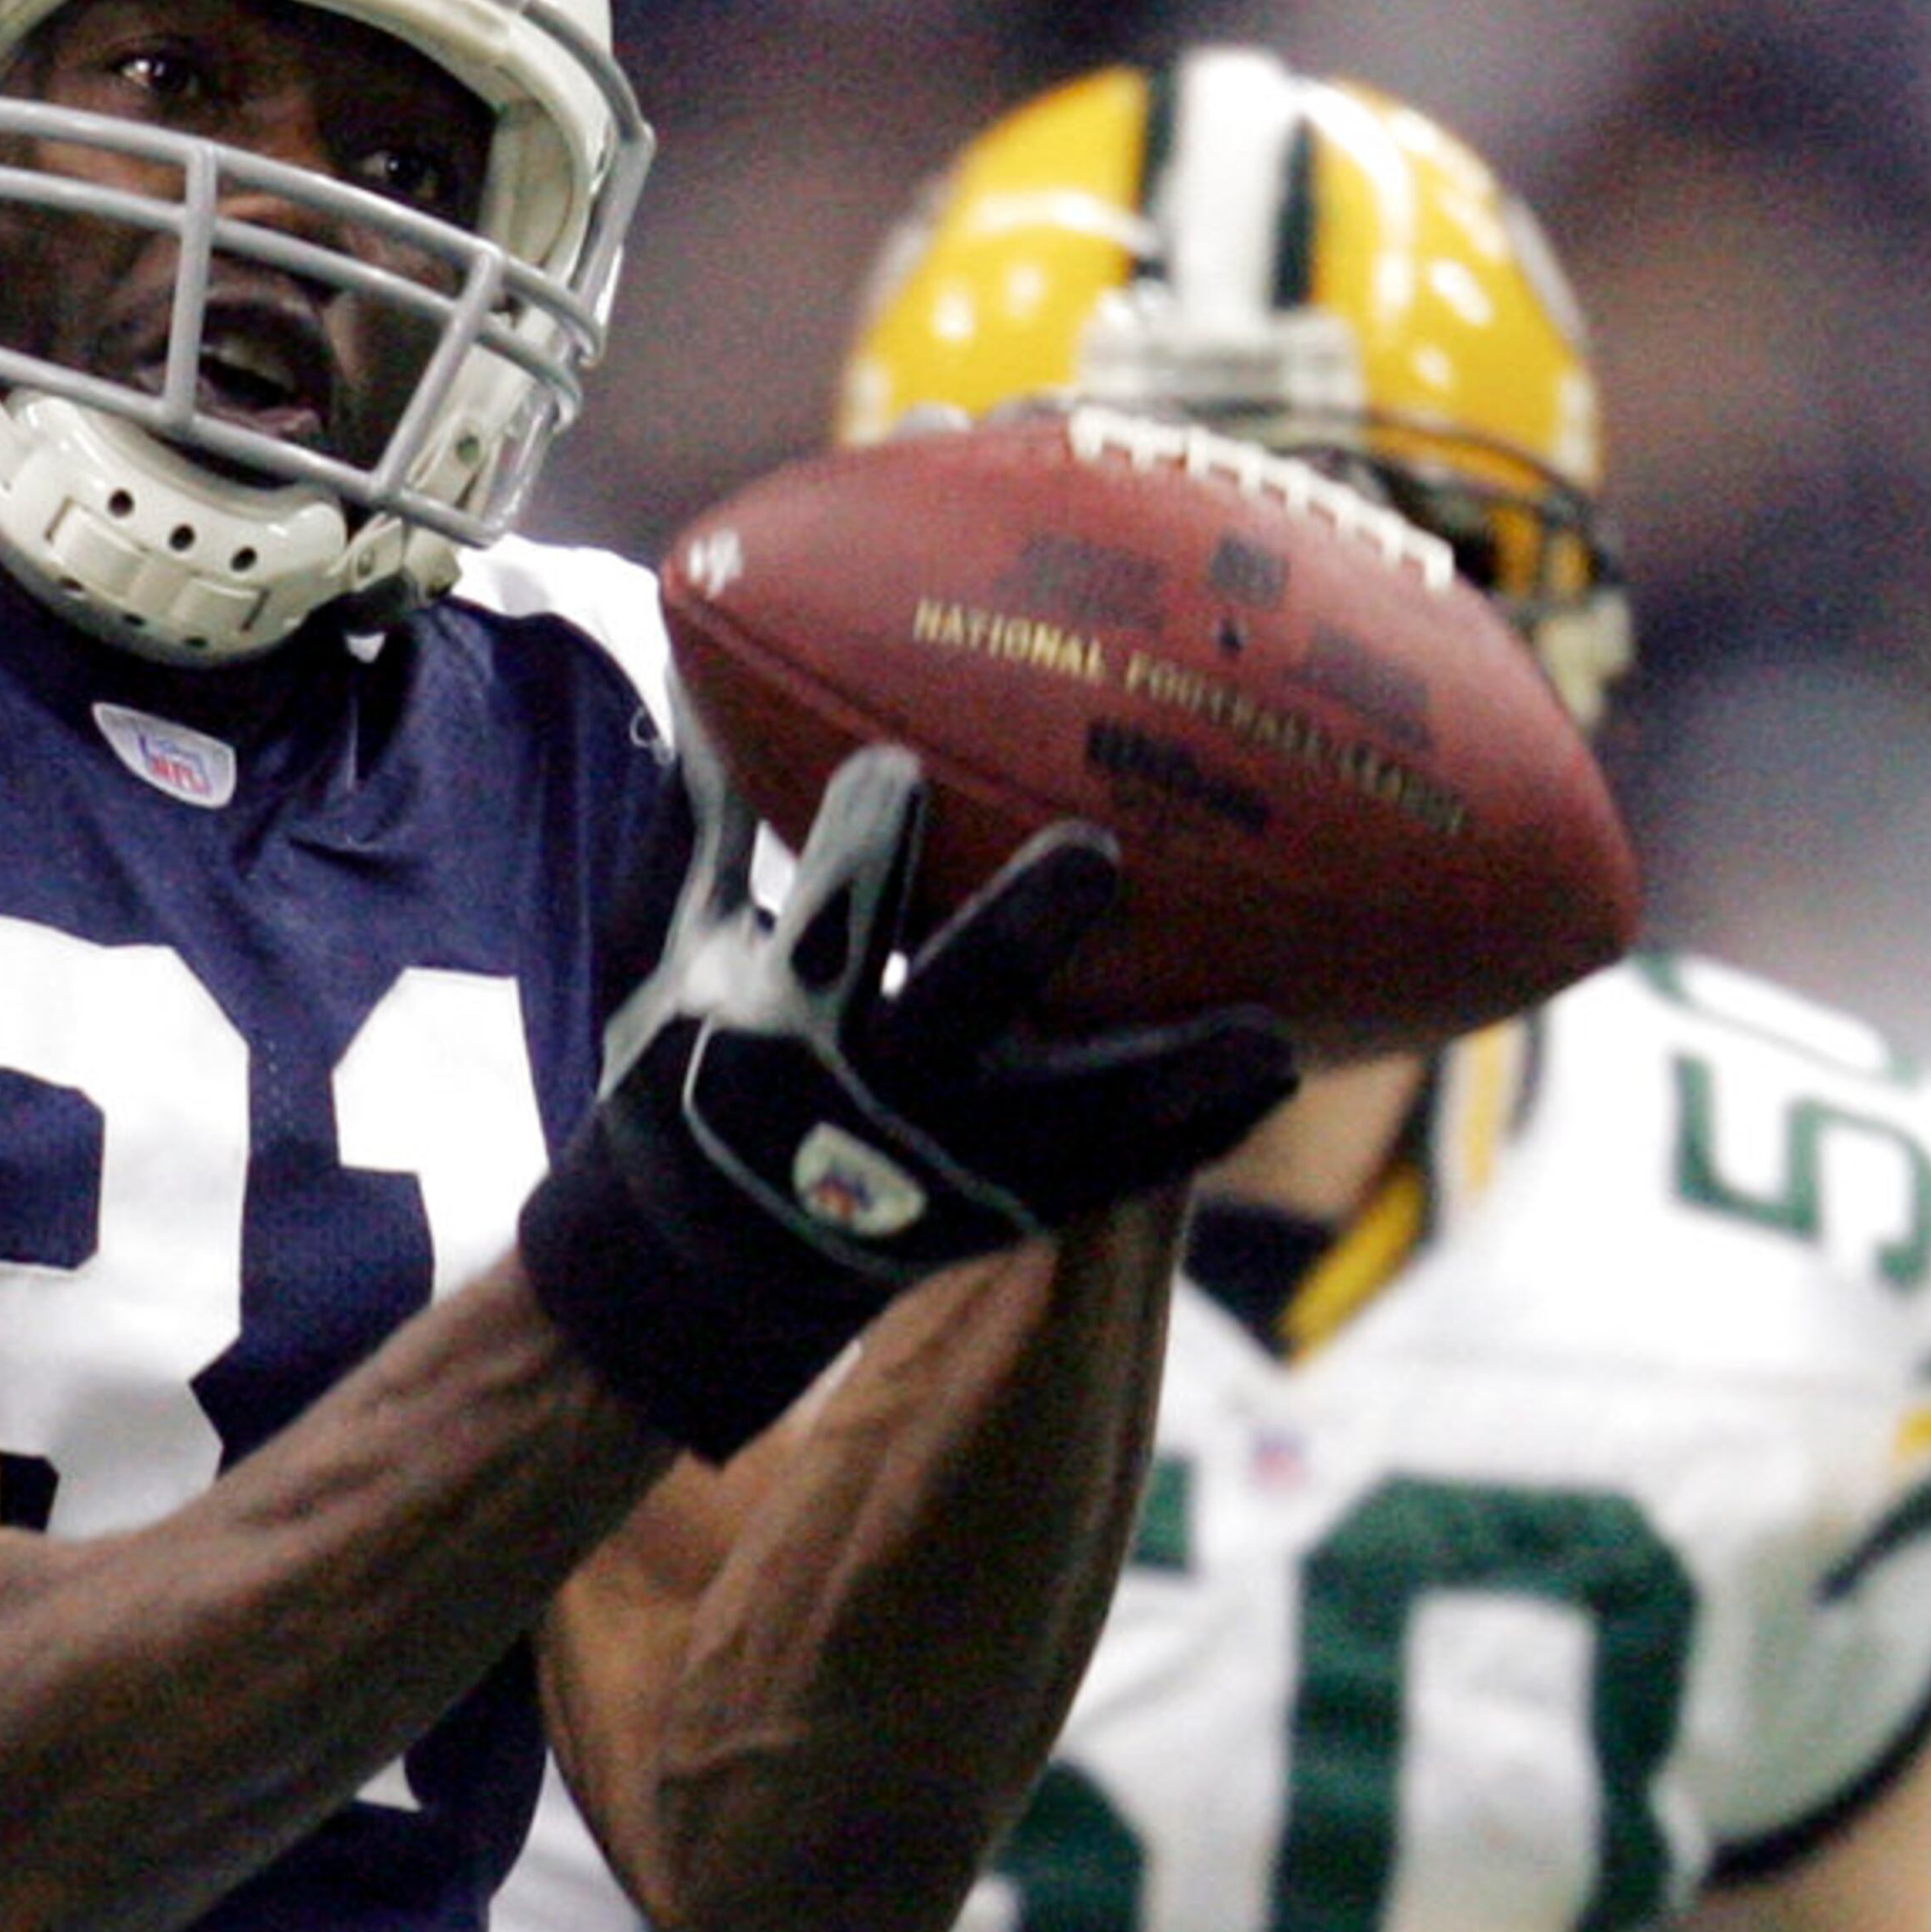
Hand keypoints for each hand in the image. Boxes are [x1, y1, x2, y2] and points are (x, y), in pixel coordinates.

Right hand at [519, 738, 1292, 1454]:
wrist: (694, 1270)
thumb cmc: (677, 1074)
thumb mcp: (653, 959)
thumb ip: (688, 830)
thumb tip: (694, 661)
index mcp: (781, 1022)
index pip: (828, 918)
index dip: (864, 842)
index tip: (896, 763)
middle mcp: (870, 1099)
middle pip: (954, 1009)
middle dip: (1020, 935)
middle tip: (1094, 854)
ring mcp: (946, 1166)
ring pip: (1072, 1118)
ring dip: (1171, 1075)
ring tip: (1268, 1033)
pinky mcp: (1002, 1213)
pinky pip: (1113, 1178)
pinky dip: (1192, 1133)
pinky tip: (1277, 1074)